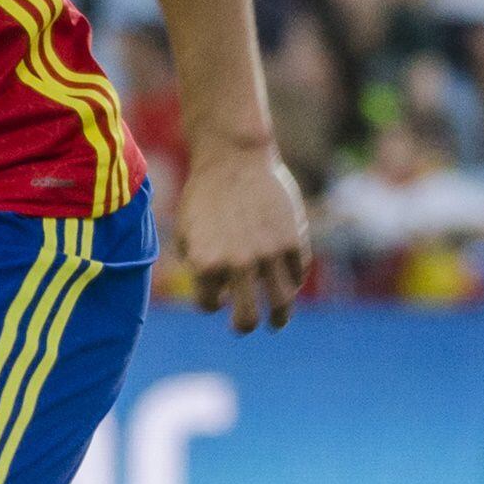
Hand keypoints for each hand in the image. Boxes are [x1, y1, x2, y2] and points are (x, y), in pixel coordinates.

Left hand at [174, 143, 309, 334]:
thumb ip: (195, 264)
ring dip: (279, 318)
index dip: (210, 302)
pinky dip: (292, 282)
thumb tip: (216, 293)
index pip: (209, 304)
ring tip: (277, 322)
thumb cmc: (204, 194)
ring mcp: (268, 254)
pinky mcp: (292, 240)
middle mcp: (238, 264)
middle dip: (243, 326)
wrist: (233, 157)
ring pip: (281, 303)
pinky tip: (286, 282)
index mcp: (206, 264)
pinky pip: (297, 273)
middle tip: (243, 325)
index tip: (215, 295)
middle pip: (247, 319)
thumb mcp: (186, 231)